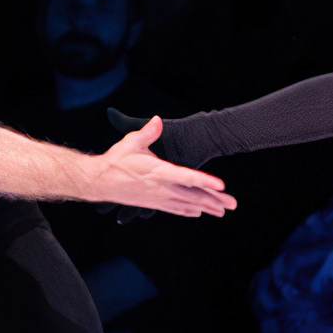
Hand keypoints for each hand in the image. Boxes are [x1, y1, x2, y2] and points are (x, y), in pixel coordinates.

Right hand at [90, 114, 231, 218]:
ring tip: (223, 211)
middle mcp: (161, 188)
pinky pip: (176, 209)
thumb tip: (158, 120)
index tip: (221, 185)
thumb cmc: (115, 161)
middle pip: (193, 195)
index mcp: (158, 172)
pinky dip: (189, 211)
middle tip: (232, 203)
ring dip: (206, 207)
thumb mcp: (131, 142)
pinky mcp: (153, 203)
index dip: (205, 181)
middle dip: (214, 199)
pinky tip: (200, 213)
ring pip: (187, 204)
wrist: (99, 182)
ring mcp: (158, 197)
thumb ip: (148, 132)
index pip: (187, 177)